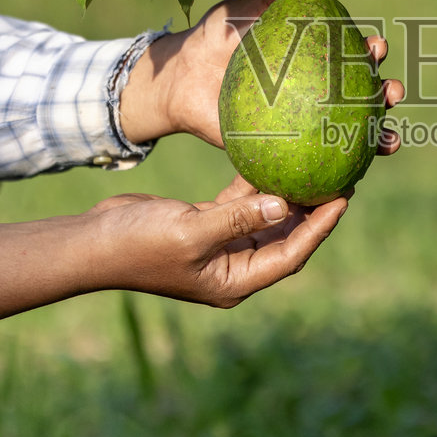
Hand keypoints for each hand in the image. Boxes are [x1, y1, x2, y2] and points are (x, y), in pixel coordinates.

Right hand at [84, 176, 346, 307]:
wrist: (92, 243)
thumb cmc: (138, 245)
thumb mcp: (191, 231)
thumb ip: (238, 217)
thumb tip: (284, 203)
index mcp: (235, 280)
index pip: (291, 253)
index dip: (320, 227)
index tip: (344, 197)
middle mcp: (233, 266)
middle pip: (286, 236)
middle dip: (313, 209)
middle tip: (341, 176)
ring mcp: (220, 246)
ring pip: (267, 217)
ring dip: (288, 194)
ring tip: (317, 164)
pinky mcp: (205, 223)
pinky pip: (241, 203)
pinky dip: (256, 184)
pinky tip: (273, 156)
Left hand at [117, 0, 405, 149]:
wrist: (181, 78)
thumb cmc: (215, 37)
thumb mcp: (244, 8)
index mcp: (315, 57)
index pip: (356, 56)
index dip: (374, 54)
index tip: (379, 48)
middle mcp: (316, 91)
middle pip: (365, 96)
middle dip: (389, 94)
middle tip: (393, 91)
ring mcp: (302, 124)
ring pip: (351, 134)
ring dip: (379, 137)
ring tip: (390, 140)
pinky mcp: (282, 152)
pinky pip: (313, 166)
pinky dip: (337, 174)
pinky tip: (354, 178)